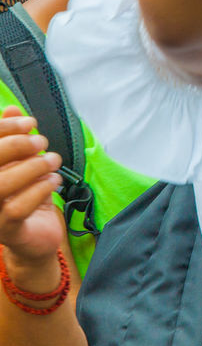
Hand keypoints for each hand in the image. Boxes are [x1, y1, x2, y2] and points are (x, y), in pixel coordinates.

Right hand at [0, 106, 62, 263]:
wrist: (35, 236)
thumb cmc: (24, 194)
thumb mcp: (20, 163)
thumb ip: (13, 138)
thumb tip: (12, 109)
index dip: (4, 128)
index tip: (29, 121)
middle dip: (16, 146)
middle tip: (41, 141)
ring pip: (0, 185)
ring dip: (32, 167)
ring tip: (53, 161)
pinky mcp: (4, 231)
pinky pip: (17, 209)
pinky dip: (39, 189)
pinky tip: (53, 181)